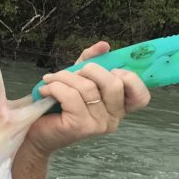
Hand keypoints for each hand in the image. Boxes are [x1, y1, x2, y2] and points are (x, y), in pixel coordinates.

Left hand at [26, 41, 150, 155]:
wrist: (36, 133)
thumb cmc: (59, 105)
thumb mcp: (78, 78)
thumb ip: (91, 60)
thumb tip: (104, 45)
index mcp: (119, 108)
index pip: (141, 96)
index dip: (128, 77)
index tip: (108, 71)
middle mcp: (114, 119)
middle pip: (114, 84)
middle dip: (91, 69)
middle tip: (72, 72)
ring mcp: (98, 124)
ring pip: (88, 88)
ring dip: (65, 77)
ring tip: (50, 79)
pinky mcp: (80, 126)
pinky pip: (71, 96)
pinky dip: (55, 87)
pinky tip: (45, 90)